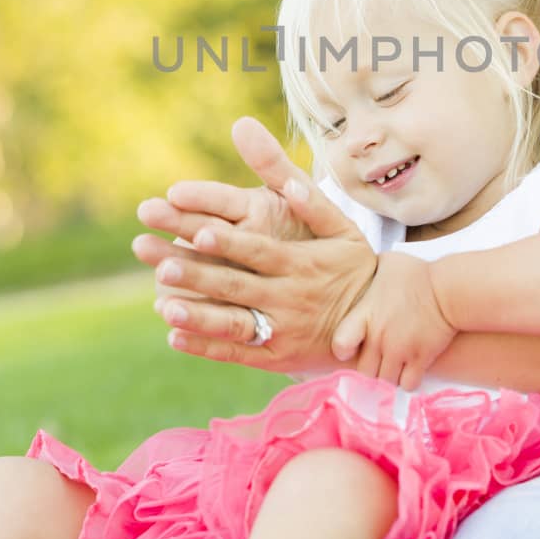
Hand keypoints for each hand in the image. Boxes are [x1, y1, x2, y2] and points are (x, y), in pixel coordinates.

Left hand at [134, 116, 378, 369]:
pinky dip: (206, 347)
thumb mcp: (343, 230)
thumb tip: (290, 182)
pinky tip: (174, 336)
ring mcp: (282, 330)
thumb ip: (314, 204)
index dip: (230, 242)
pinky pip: (238, 352)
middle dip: (199, 275)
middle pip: (238, 285)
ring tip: (164, 306)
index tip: (199, 230)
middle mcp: (289, 297)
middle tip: (162, 265)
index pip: (260, 250)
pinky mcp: (276, 356)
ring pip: (235, 323)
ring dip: (198, 316)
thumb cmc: (354, 267)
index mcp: (301, 263)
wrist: (376, 323)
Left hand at [331, 251, 457, 390]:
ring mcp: (400, 351)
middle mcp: (379, 337)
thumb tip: (364, 264)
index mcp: (366, 314)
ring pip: (384, 381)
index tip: (351, 347)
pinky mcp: (420, 360)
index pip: (340, 344)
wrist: (450, 289)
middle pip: (363, 371)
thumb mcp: (388, 262)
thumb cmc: (419, 273)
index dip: (342, 350)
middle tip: (377, 360)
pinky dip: (407, 381)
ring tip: (393, 366)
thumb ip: (371, 267)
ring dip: (387, 376)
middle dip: (369, 368)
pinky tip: (410, 370)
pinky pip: (407, 385)